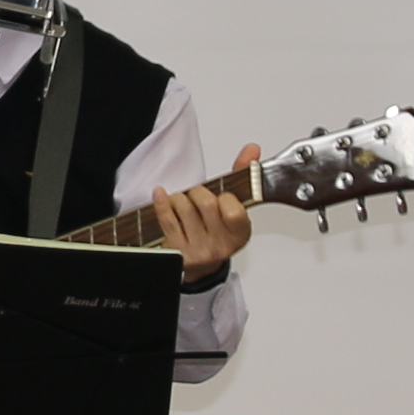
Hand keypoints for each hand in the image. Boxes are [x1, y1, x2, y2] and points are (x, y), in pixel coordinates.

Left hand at [159, 145, 256, 286]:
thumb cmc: (217, 231)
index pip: (234, 210)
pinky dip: (162, 202)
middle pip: (206, 204)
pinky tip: (161, 194)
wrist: (200, 265)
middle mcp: (220, 245)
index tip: (222, 197)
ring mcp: (198, 250)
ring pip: (184, 207)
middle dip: (199, 192)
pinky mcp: (177, 250)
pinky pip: (166, 219)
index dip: (225, 197)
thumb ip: (242, 177)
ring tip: (183, 203)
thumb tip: (252, 149)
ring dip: (180, 198)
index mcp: (239, 234)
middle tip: (198, 196)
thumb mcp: (234, 209)